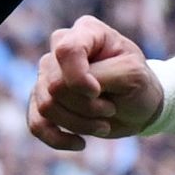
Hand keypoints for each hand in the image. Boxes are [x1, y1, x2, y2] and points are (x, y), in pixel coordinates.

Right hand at [29, 15, 157, 150]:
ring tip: (103, 123)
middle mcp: (60, 47)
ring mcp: (47, 74)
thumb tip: (60, 89)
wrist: (137, 107)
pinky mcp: (42, 100)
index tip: (98, 92)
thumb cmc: (138, 84)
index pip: (66, 51)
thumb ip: (99, 76)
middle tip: (110, 109)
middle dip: (86, 106)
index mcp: (86, 31)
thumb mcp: (132, 75)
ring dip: (79, 123)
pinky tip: (80, 143)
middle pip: (55, 85)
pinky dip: (58, 139)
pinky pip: (36, 124)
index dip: (78, 78)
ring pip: (47, 106)